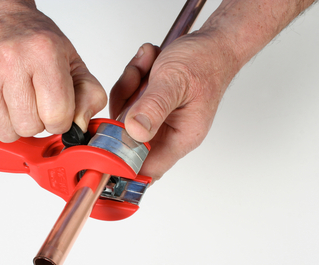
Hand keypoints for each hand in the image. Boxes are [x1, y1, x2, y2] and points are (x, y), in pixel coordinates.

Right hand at [0, 3, 105, 141]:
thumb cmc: (35, 41)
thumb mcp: (73, 61)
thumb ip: (89, 94)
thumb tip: (79, 126)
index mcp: (43, 53)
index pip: (57, 116)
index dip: (61, 121)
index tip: (57, 111)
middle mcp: (10, 61)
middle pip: (30, 127)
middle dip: (38, 122)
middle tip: (37, 103)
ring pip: (7, 132)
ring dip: (17, 124)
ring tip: (20, 102)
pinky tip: (3, 100)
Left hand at [110, 34, 238, 181]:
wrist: (212, 41)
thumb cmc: (205, 61)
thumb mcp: (175, 81)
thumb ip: (154, 107)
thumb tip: (134, 131)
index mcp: (181, 137)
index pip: (147, 168)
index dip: (123, 165)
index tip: (106, 146)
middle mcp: (168, 132)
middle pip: (127, 137)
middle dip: (125, 108)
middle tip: (139, 83)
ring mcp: (157, 118)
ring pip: (123, 114)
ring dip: (130, 86)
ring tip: (149, 67)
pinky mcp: (149, 104)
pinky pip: (127, 97)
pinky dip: (133, 78)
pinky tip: (149, 63)